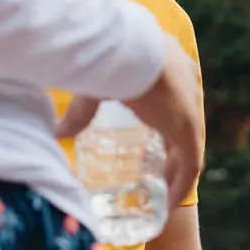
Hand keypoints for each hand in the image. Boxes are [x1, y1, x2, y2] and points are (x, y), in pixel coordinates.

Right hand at [53, 38, 202, 210]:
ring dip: (177, 166)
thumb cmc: (110, 59)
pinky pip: (191, 165)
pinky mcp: (190, 129)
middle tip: (153, 163)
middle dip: (171, 142)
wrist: (128, 49)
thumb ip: (80, 110)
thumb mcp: (95, 85)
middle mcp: (186, 83)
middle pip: (184, 118)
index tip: (151, 131)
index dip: (164, 113)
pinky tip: (170, 199)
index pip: (175, 90)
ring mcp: (191, 107)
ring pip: (190, 143)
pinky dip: (181, 183)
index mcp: (169, 61)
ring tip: (162, 186)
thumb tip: (58, 131)